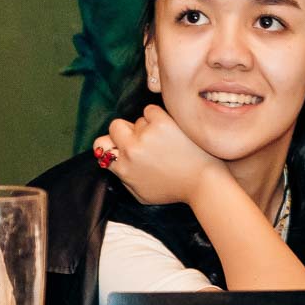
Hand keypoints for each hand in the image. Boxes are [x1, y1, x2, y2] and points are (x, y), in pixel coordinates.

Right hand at [94, 105, 225, 208]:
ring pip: (138, 119)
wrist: (203, 182)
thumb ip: (123, 178)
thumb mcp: (141, 195)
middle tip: (142, 138)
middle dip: (127, 130)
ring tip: (165, 141)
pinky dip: (158, 116)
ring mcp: (146, 135)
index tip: (121, 144)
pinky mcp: (162, 123)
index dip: (112, 143)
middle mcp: (131, 150)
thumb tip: (114, 163)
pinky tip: (170, 130)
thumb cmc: (175, 190)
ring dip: (148, 127)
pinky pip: (151, 110)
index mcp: (123, 167)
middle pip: (115, 126)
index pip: (101, 144)